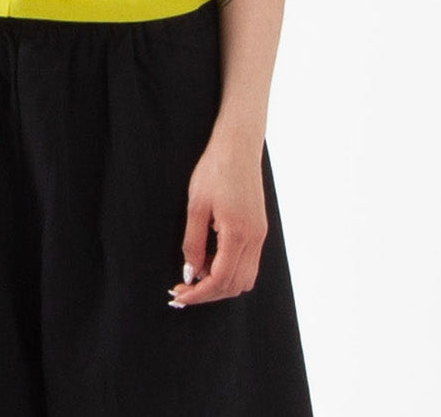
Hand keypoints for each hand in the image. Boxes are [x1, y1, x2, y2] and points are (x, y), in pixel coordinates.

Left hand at [168, 134, 266, 307]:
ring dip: (220, 284)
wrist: (238, 146)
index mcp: (238, 233)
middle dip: (209, 293)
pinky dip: (230, 270)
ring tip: (196, 274)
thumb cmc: (214, 170)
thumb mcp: (196, 206)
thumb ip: (193, 243)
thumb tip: (191, 273)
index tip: (180, 295)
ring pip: (245, 278)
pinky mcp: (259, 229)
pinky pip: (248, 263)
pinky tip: (210, 260)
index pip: (221, 279)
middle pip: (235, 285)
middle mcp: (254, 238)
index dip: (199, 293)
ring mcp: (260, 234)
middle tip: (183, 289)